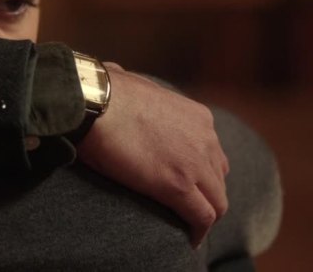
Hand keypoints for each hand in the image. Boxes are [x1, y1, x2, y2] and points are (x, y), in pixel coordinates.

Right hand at [75, 63, 228, 247]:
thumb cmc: (101, 90)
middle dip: (206, 193)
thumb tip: (113, 73)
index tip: (185, 180)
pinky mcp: (179, 186)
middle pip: (219, 177)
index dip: (200, 169)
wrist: (93, 102)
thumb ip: (132, 83)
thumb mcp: (130, 79)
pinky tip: (189, 239)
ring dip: (203, 214)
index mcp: (196, 116)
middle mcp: (205, 139)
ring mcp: (195, 163)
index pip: (211, 151)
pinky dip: (198, 231)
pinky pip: (202, 217)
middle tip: (186, 206)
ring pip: (217, 201)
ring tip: (186, 225)